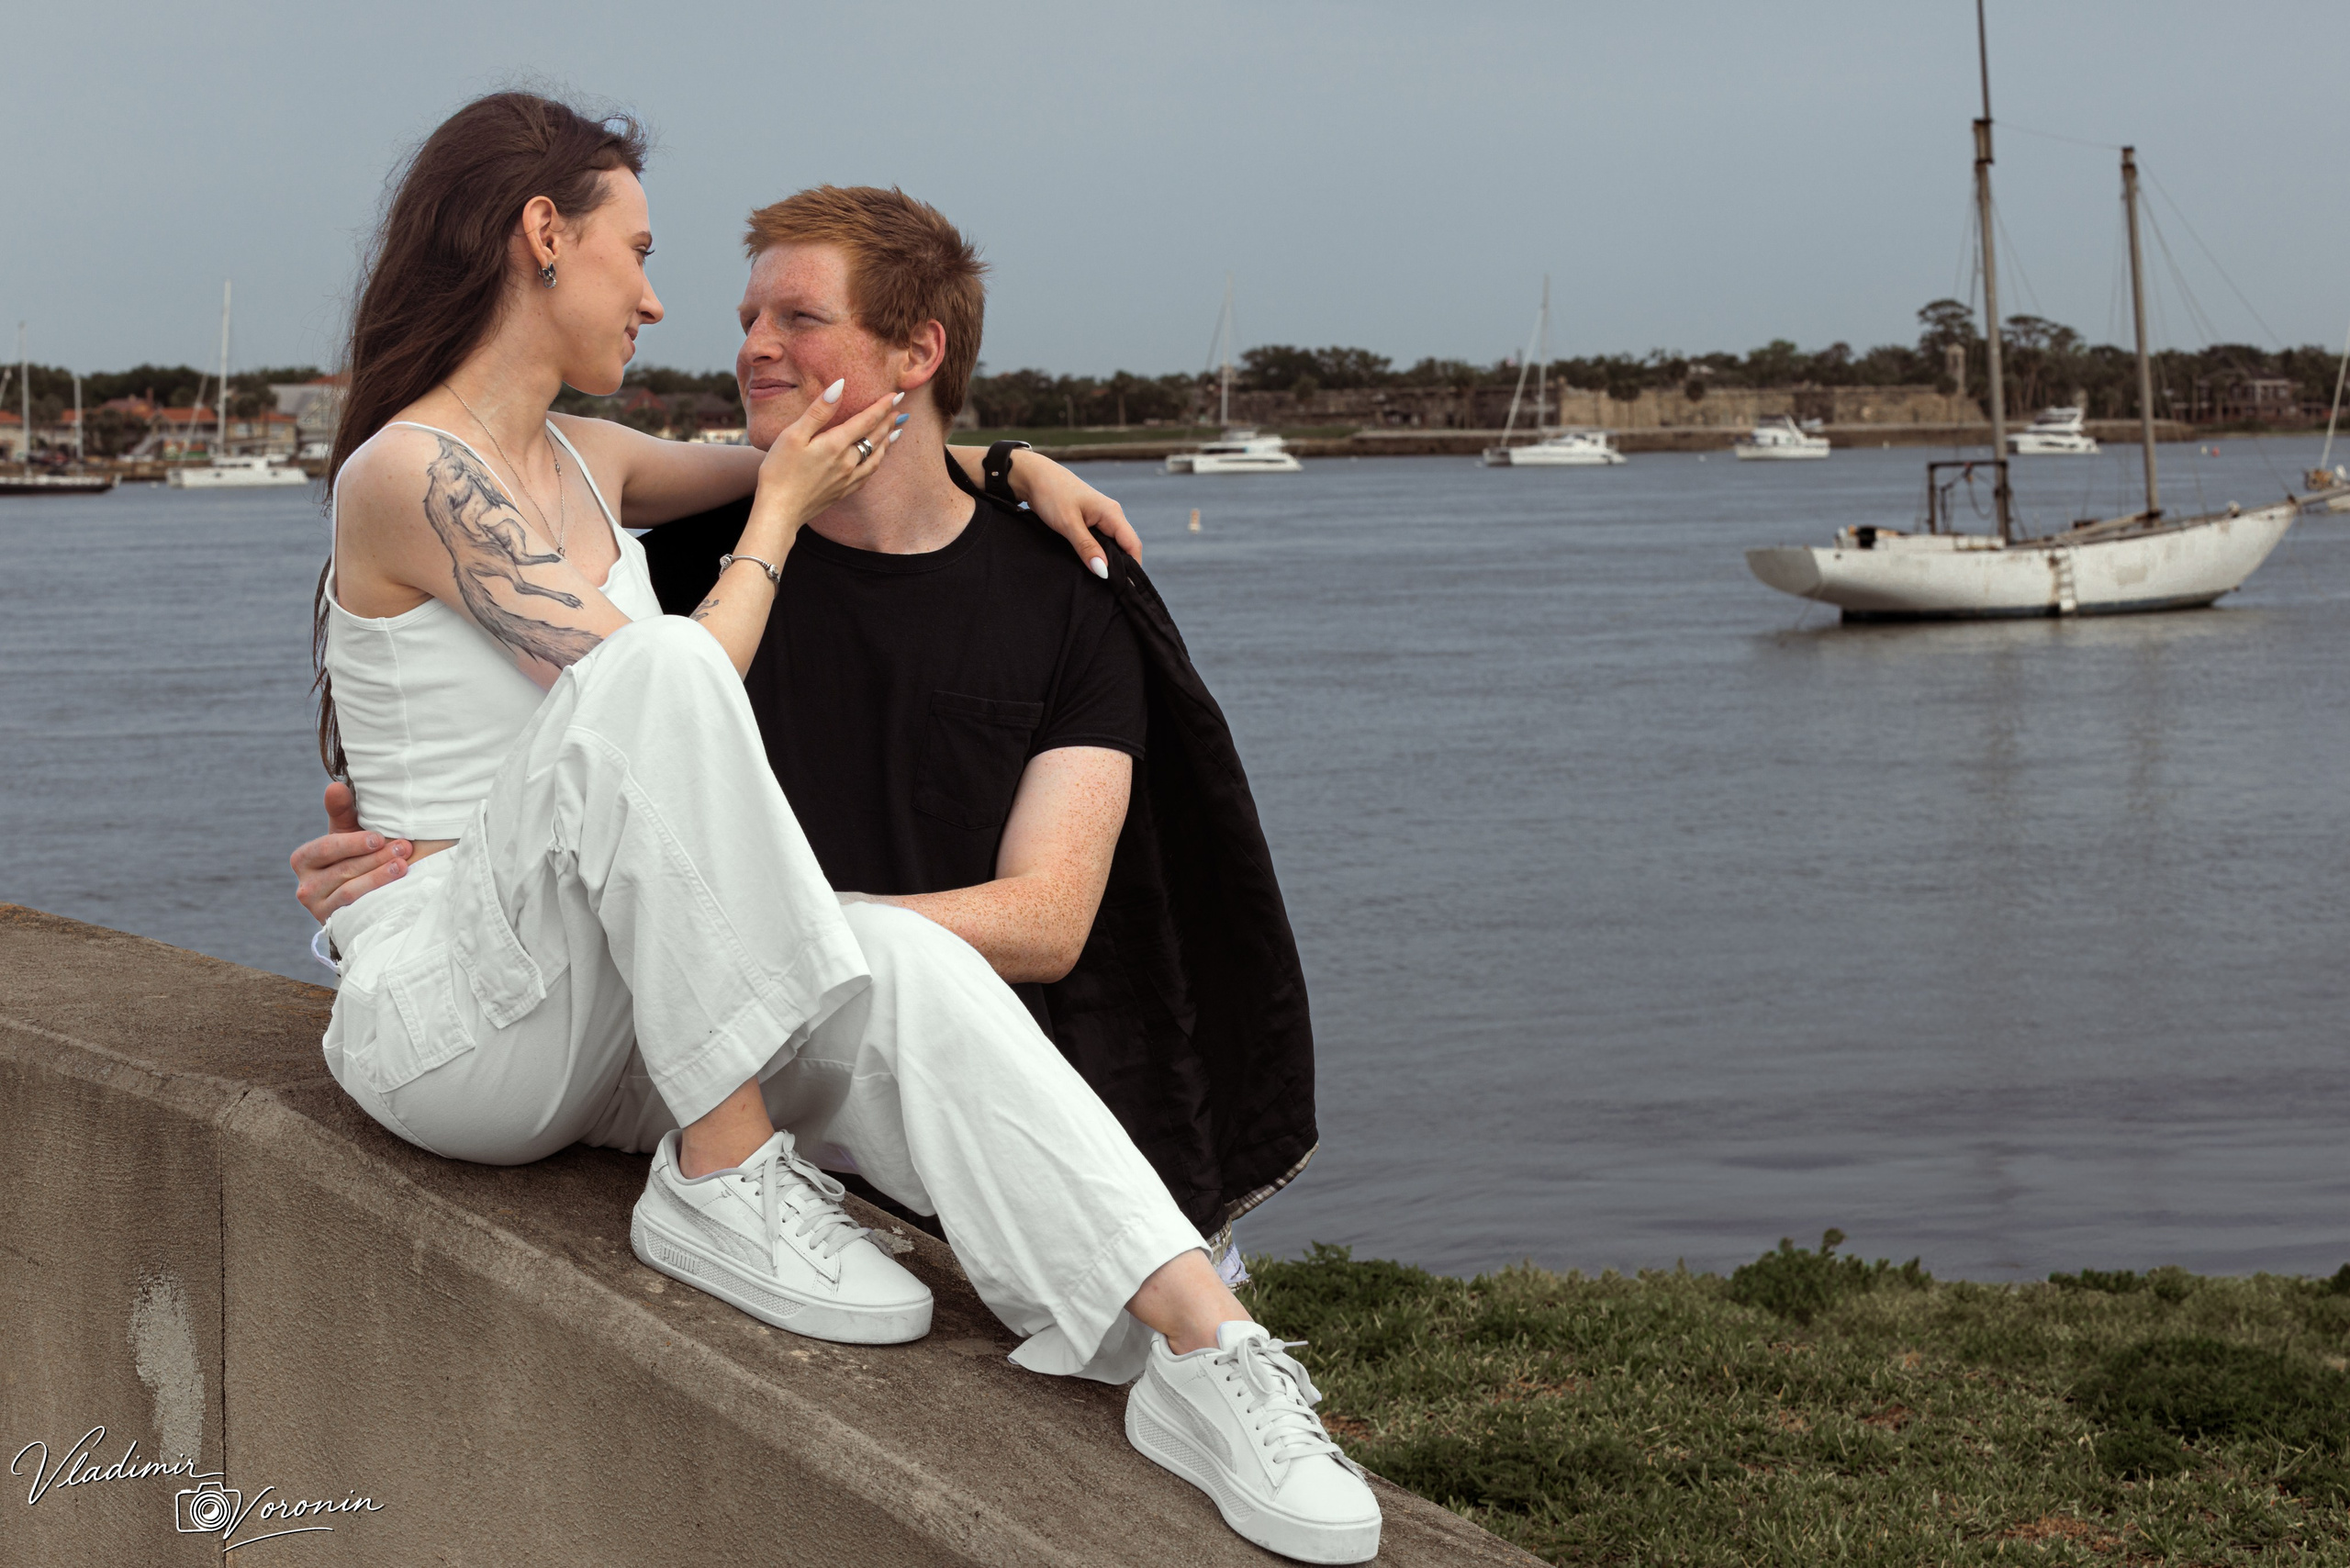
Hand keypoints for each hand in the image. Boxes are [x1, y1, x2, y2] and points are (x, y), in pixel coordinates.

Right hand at [290, 782, 410, 924]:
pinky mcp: (333, 924)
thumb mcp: (348, 833)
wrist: (364, 897)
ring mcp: (318, 908)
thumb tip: (335, 787)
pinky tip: (398, 889)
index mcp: (304, 859)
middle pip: (342, 870)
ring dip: (379, 876)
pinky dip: (376, 897)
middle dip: (376, 858)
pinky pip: (355, 910)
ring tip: (404, 865)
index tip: (380, 838)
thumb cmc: (356, 856)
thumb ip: (342, 810)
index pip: (326, 848)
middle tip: (405, 847)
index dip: (353, 843)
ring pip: (350, 891)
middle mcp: (305, 886)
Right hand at [748, 380, 902, 540]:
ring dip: (887, 442)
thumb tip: (840, 386)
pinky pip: (868, 474)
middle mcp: (848, 462)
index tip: (895, 394)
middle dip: (888, 422)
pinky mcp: (843, 492)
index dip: (882, 406)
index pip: (867, 420)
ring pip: (876, 458)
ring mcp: (847, 479)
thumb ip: (819, 411)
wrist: (779, 511)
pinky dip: (877, 462)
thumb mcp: (793, 435)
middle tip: (899, 410)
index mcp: (836, 444)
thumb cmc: (779, 471)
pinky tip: (877, 461)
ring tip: (895, 432)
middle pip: (875, 438)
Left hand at [1010, 453, 1142, 576]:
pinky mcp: (1089, 521)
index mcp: (1112, 513)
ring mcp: (1100, 518)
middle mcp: (1111, 515)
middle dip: (1120, 568)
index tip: (1124, 589)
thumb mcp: (1068, 524)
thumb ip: (1086, 547)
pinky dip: (1097, 554)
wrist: (1033, 476)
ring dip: (1107, 562)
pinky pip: (1100, 542)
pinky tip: (1090, 566)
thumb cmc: (1051, 494)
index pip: (1133, 546)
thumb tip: (1103, 571)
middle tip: (1111, 591)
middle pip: (1125, 547)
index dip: (1133, 568)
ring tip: (1101, 583)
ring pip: (1112, 545)